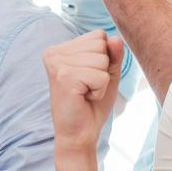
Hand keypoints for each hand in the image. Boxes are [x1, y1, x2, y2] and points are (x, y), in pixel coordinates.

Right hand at [43, 31, 123, 153]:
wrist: (78, 134)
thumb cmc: (91, 104)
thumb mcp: (107, 74)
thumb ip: (112, 55)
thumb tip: (116, 38)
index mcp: (61, 48)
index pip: (98, 36)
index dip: (104, 59)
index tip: (88, 77)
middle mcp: (55, 52)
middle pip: (101, 44)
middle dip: (103, 69)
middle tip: (87, 87)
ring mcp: (58, 63)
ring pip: (102, 59)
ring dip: (101, 81)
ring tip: (85, 92)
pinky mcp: (64, 77)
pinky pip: (101, 76)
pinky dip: (99, 91)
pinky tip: (84, 98)